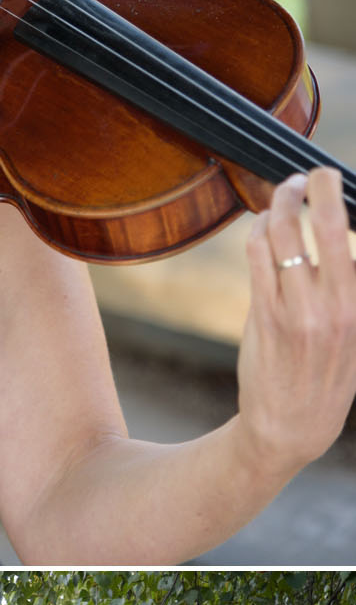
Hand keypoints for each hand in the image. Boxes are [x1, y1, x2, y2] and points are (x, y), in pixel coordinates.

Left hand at [234, 166, 355, 489]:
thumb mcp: (354, 340)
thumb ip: (348, 295)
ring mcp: (297, 309)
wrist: (288, 430)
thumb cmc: (325, 382)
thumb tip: (336, 247)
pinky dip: (258, 232)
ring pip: (283, 233)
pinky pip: (258, 256)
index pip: (351, 235)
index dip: (338, 198)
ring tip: (280, 200)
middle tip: (308, 174)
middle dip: (314, 185)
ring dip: (279, 205)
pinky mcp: (264, 315)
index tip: (332, 183)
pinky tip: (262, 227)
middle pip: (323, 222)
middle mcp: (334, 305)